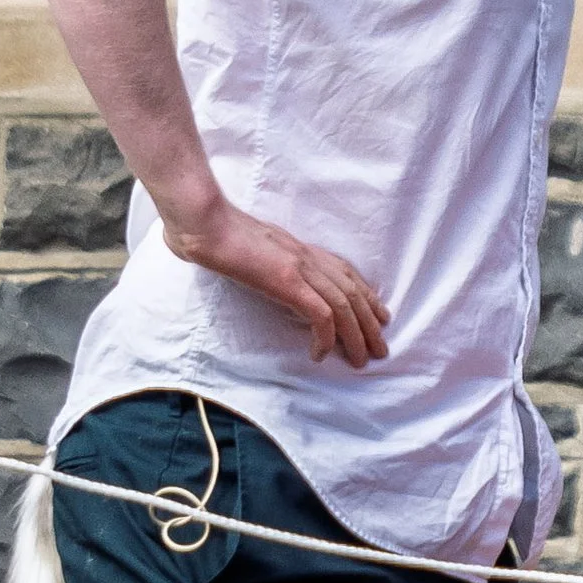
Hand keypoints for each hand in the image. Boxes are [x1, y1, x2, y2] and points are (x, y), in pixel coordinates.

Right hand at [163, 195, 391, 367]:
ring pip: (343, 305)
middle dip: (369, 323)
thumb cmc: (214, 232)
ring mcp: (299, 267)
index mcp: (300, 248)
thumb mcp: (251, 247)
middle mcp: (307, 256)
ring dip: (355, 336)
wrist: (202, 223)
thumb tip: (261, 273)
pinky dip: (325, 336)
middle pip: (352, 291)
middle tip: (380, 348)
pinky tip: (319, 353)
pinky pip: (320, 313)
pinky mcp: (287, 280)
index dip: (366, 296)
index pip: (346, 273)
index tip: (378, 316)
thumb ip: (264, 260)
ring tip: (360, 359)